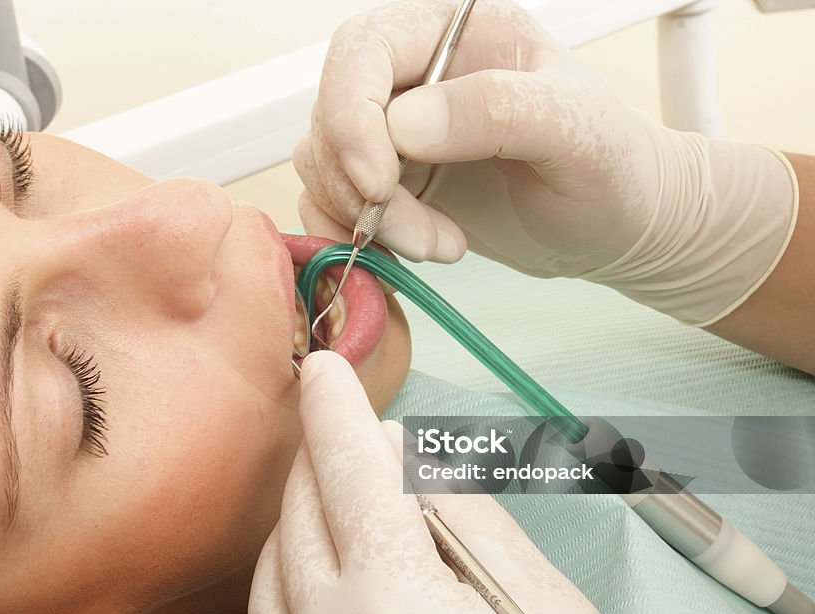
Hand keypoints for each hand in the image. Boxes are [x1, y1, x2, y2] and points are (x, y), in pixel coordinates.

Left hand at [245, 351, 646, 613]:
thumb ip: (471, 526)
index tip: (321, 367)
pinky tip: (306, 581)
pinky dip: (282, 589)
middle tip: (336, 423)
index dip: (335, 410)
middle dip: (318, 458)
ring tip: (326, 491)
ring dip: (296, 519)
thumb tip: (412, 460)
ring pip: (271, 574)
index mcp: (396, 605)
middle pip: (303, 516)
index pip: (350, 473)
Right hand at [295, 0, 796, 324]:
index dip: (352, 116)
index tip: (381, 182)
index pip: (364, 51)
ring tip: (440, 245)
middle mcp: (414, 76)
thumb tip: (405, 124)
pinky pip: (332, 204)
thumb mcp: (578, 134)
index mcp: (456, 35)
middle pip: (332, 114)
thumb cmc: (613, 169)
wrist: (617, 227)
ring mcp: (394, 132)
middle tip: (423, 235)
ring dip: (367, 220)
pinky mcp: (387, 183)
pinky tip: (419, 251)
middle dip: (362, 186)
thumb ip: (499, 110)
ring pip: (324, 165)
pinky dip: (357, 236)